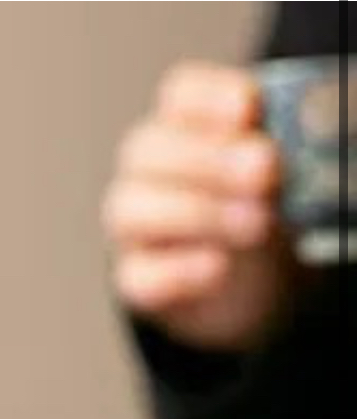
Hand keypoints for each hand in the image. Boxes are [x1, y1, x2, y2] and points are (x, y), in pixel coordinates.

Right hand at [103, 61, 303, 351]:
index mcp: (186, 126)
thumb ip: (297, 142)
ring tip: (256, 223)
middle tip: (264, 170)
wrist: (254, 280)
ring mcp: (134, 228)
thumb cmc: (269, 208)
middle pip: (148, 149)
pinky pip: (138, 275)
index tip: (248, 109)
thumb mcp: (290, 166)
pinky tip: (217, 267)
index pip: (179, 95)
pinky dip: (177, 271)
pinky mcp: (138, 279)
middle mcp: (148, 171)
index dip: (207, 98)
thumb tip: (331, 124)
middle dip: (208, 159)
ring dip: (196, 213)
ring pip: (131, 210)